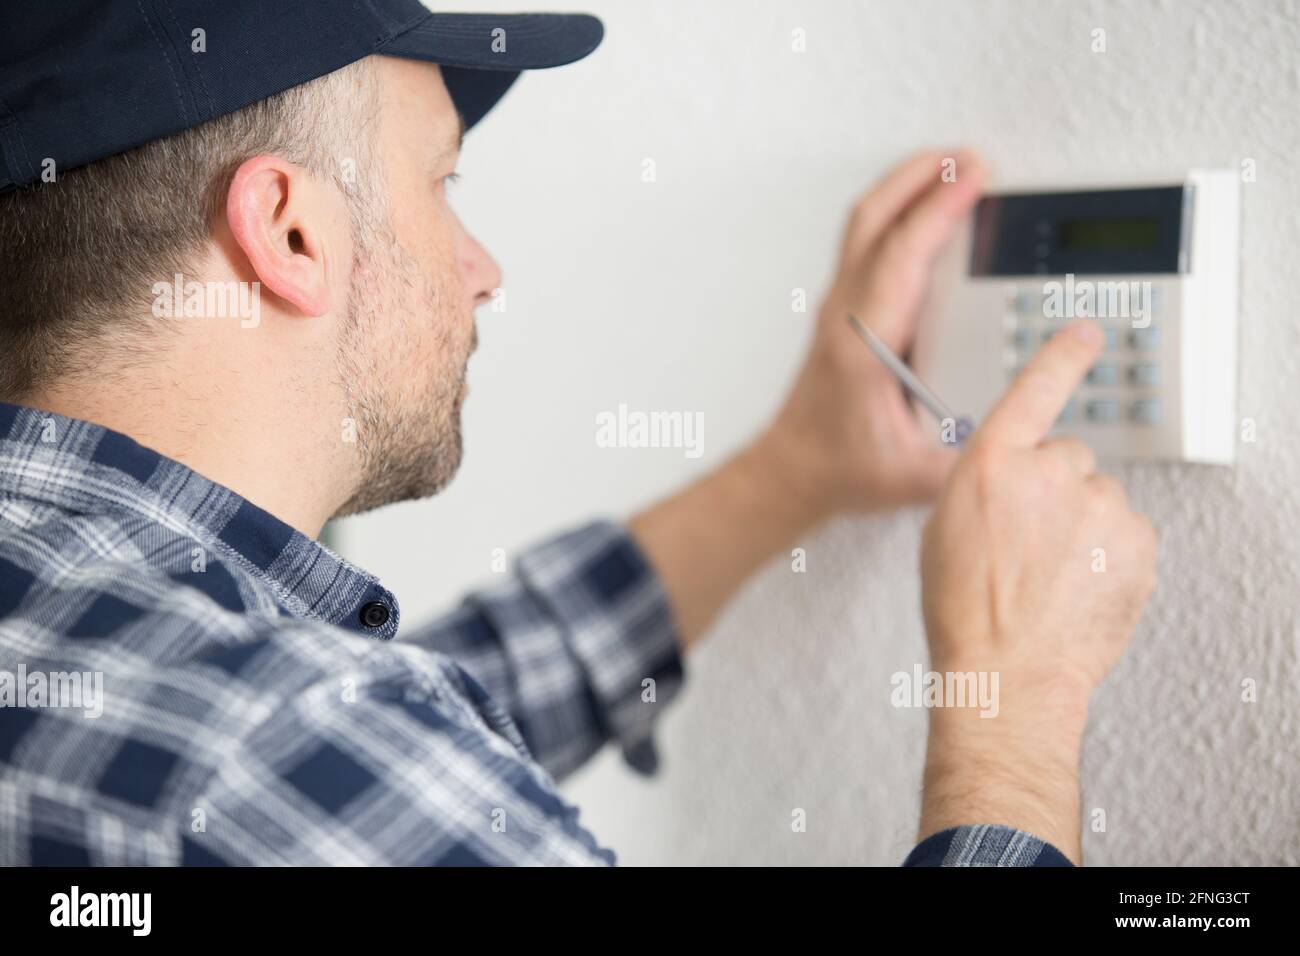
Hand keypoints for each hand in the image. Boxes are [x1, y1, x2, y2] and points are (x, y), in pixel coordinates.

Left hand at [756, 150, 985, 518]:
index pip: (901, 257)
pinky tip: (926, 212)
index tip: (973, 178)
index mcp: (864, 343)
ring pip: (866, 226)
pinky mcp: (844, 312)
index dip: (937, 211)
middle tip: (967, 157)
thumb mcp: (911, 477)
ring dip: (906, 188)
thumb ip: (964, 463)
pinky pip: (869, 243)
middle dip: (919, 178)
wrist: (792, 470)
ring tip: (950, 167)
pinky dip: (899, 213)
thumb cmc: (839, 468)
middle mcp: (846, 315)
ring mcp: (840, 308)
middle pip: (873, 221)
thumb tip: (1015, 443)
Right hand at [917, 320, 1157, 861]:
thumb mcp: (945, 528)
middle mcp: (1049, 472)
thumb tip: (1011, 482)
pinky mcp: (1135, 540)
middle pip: (1067, 457)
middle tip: (1032, 541)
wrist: (1007, 671)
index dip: (1061, 356)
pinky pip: (1126, 532)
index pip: (1034, 388)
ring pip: (1098, 498)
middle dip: (1055, 490)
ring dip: (1083, 526)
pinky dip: (1110, 554)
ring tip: (1052, 574)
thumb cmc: (965, 609)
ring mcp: (1098, 505)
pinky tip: (1079, 585)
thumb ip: (984, 486)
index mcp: (991, 463)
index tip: (1085, 334)